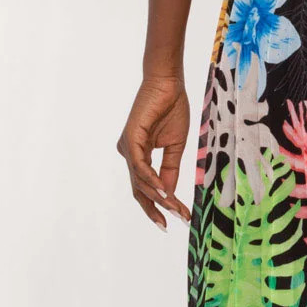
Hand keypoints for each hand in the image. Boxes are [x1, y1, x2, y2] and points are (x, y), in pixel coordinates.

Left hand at [118, 74, 192, 226]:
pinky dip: (152, 180)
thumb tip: (170, 193)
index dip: (160, 204)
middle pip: (140, 190)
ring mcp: (127, 147)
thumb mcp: (175, 146)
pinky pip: (140, 167)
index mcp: (138, 155)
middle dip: (156, 208)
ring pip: (140, 182)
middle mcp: (129, 153)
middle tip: (172, 222)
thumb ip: (171, 170)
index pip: (146, 187)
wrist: (168, 84)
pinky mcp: (130, 139)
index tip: (178, 218)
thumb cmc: (172, 109)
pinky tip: (165, 191)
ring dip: (159, 197)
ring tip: (176, 209)